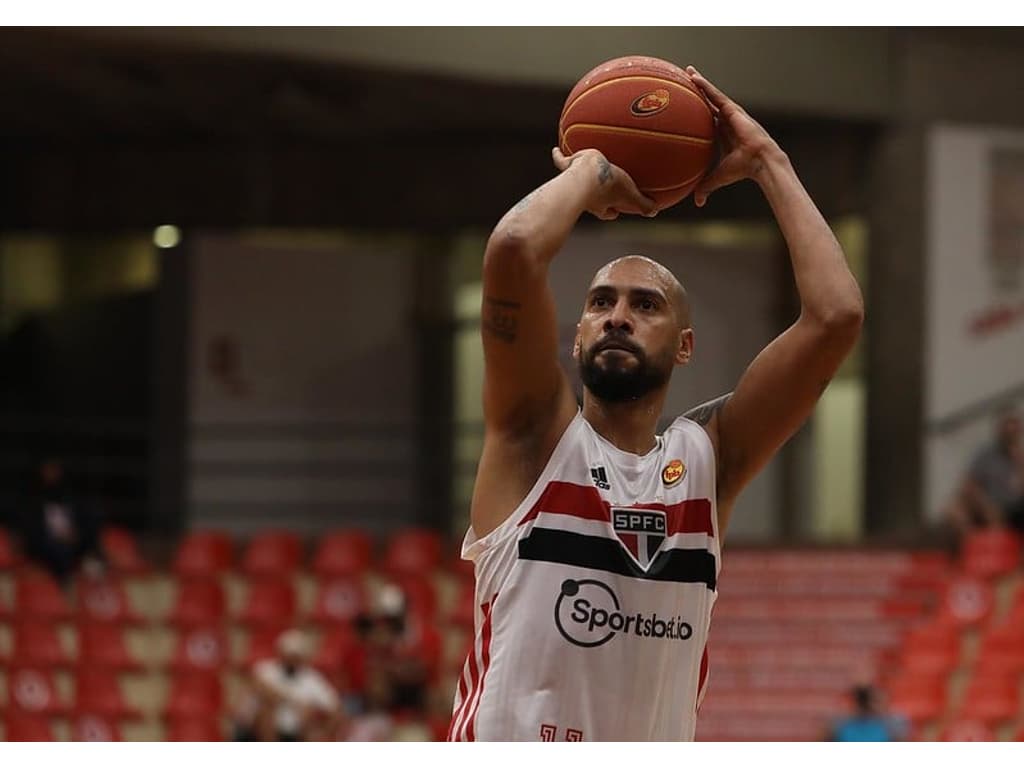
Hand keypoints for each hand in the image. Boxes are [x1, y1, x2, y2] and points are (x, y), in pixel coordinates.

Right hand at [552, 147, 657, 220]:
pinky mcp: (568, 167)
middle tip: (599, 190)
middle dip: (595, 198)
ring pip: (576, 180)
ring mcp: (576, 182)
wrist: (587, 176)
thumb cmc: (609, 187)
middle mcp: (588, 195)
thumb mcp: (630, 195)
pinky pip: (562, 161)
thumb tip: (656, 211)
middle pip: (592, 199)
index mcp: (603, 202)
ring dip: (577, 176)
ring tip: (576, 166)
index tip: (614, 212)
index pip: (608, 211)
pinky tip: (556, 149)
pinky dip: (558, 155)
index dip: (611, 212)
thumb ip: (642, 204)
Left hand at [686, 66, 779, 207]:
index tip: (686, 107)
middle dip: (698, 92)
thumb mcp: (718, 178)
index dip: (697, 112)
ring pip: (711, 94)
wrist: (759, 162)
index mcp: (723, 133)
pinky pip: (715, 94)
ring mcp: (730, 113)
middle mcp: (726, 120)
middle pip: (708, 102)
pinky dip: (704, 86)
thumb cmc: (742, 170)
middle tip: (684, 81)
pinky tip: (693, 77)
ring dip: (699, 83)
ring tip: (687, 71)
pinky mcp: (733, 109)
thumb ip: (705, 187)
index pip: (707, 120)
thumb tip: (696, 202)